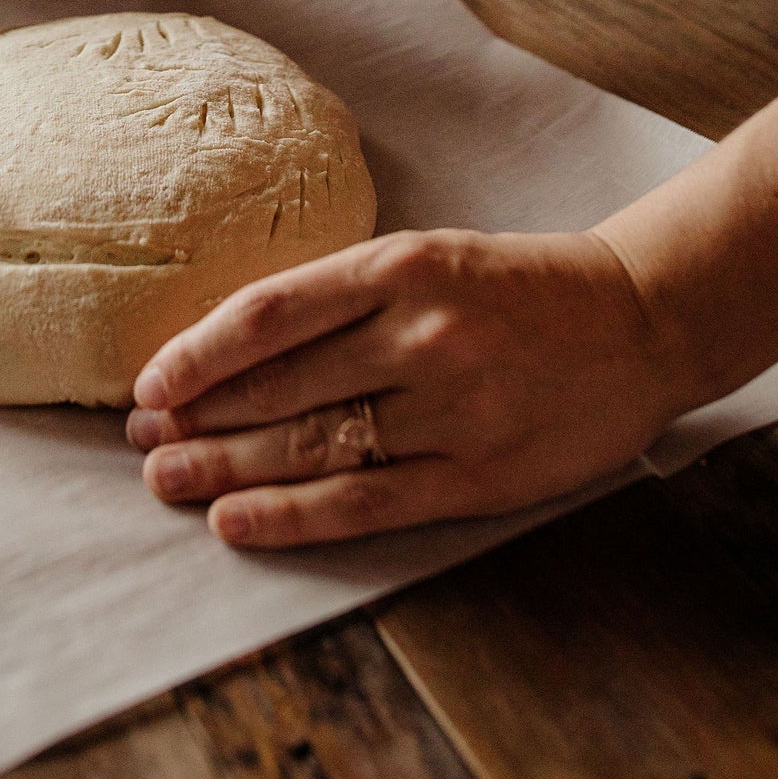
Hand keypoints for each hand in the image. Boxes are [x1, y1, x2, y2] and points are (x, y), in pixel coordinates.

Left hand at [126, 229, 700, 547]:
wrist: (640, 319)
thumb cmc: (518, 285)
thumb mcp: (430, 256)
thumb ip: (346, 297)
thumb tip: (237, 343)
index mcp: (403, 267)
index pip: (271, 314)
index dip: (198, 353)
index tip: (149, 381)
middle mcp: (422, 335)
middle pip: (280, 387)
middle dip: (197, 417)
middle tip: (137, 438)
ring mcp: (452, 410)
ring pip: (313, 447)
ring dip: (226, 468)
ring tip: (165, 480)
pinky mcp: (479, 476)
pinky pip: (366, 501)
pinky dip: (291, 516)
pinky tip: (233, 522)